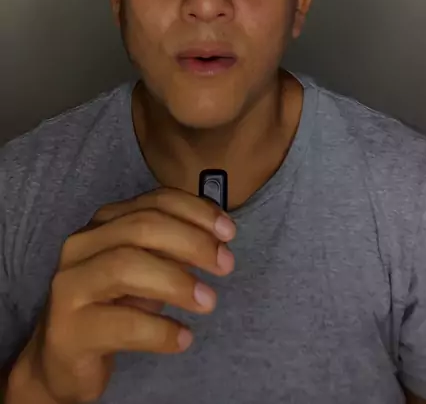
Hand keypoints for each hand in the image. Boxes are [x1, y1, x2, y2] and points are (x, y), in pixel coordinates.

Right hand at [11, 187, 235, 402]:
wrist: (61, 360)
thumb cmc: (112, 307)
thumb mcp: (146, 269)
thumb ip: (174, 247)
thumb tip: (217, 237)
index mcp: (103, 223)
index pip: (154, 201)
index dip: (195, 211)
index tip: (229, 232)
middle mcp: (81, 245)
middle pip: (141, 227)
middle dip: (191, 242)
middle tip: (226, 264)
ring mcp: (70, 285)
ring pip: (125, 266)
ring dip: (176, 282)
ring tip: (209, 301)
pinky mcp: (69, 329)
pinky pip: (121, 324)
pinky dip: (160, 330)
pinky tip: (183, 338)